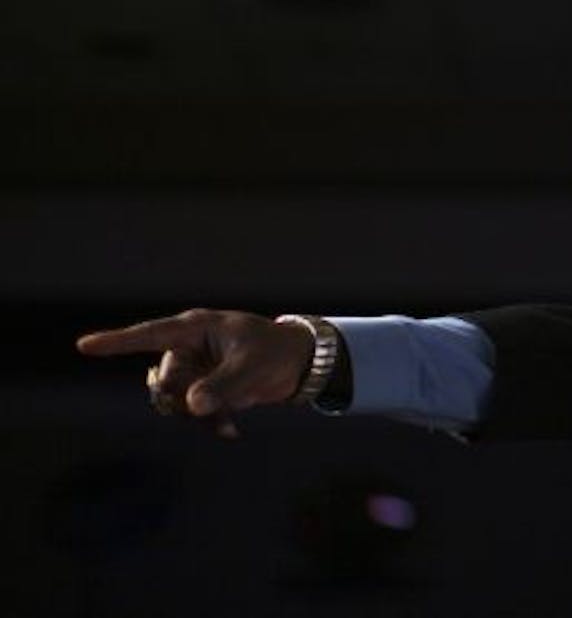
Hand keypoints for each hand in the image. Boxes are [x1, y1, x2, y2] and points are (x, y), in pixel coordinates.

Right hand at [76, 309, 314, 436]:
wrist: (298, 363)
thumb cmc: (275, 351)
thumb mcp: (251, 367)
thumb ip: (221, 386)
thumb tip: (191, 405)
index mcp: (195, 329)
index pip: (149, 334)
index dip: (117, 341)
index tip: (84, 345)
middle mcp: (188, 348)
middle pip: (163, 381)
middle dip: (180, 401)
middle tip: (209, 410)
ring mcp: (195, 369)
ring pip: (174, 400)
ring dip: (196, 416)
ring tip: (226, 423)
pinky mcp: (204, 387)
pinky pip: (191, 410)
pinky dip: (207, 421)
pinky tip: (230, 431)